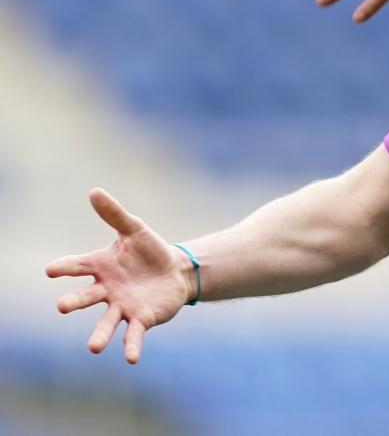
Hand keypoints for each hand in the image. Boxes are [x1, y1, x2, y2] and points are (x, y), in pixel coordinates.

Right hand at [45, 189, 195, 363]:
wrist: (176, 271)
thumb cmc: (150, 250)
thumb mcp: (135, 229)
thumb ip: (114, 214)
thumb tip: (94, 191)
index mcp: (100, 266)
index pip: (77, 266)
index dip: (64, 267)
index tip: (50, 270)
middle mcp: (106, 290)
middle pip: (86, 297)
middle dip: (74, 301)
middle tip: (62, 307)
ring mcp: (122, 306)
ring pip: (106, 322)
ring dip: (100, 334)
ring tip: (93, 348)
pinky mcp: (141, 319)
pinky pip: (133, 334)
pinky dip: (131, 346)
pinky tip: (130, 358)